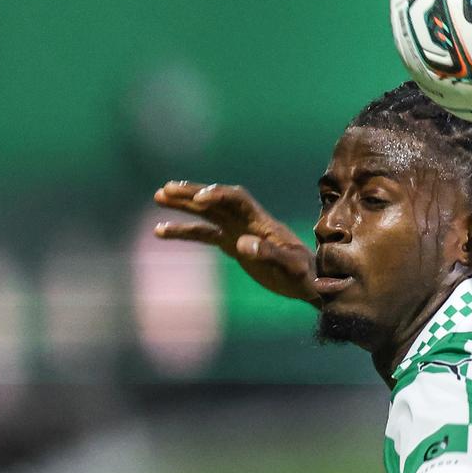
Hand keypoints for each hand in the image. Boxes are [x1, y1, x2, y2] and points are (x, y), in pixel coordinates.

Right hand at [152, 181, 316, 301]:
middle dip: (193, 192)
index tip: (198, 199)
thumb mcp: (291, 267)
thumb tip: (243, 244)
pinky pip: (204, 233)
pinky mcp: (233, 245)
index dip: (218, 195)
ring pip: (207, 212)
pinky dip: (184, 230)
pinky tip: (160, 231)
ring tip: (159, 197)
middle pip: (217, 200)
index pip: (238, 199)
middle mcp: (249, 222)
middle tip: (167, 189)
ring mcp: (240, 232)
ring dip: (184, 205)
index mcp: (263, 222)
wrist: (312, 283)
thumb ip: (270, 254)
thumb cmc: (305, 275)